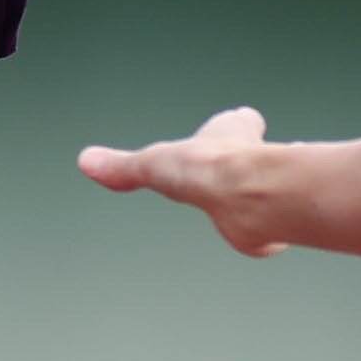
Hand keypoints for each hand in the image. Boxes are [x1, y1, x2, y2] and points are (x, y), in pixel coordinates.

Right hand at [78, 106, 284, 254]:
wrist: (245, 194)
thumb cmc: (204, 168)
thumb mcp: (152, 166)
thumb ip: (123, 167)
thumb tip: (86, 161)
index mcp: (228, 136)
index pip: (239, 121)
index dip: (237, 125)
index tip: (241, 123)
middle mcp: (253, 159)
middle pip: (258, 157)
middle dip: (251, 165)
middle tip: (244, 173)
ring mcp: (268, 190)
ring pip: (272, 191)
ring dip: (263, 200)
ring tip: (251, 208)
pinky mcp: (274, 222)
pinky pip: (274, 228)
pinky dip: (267, 234)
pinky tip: (260, 238)